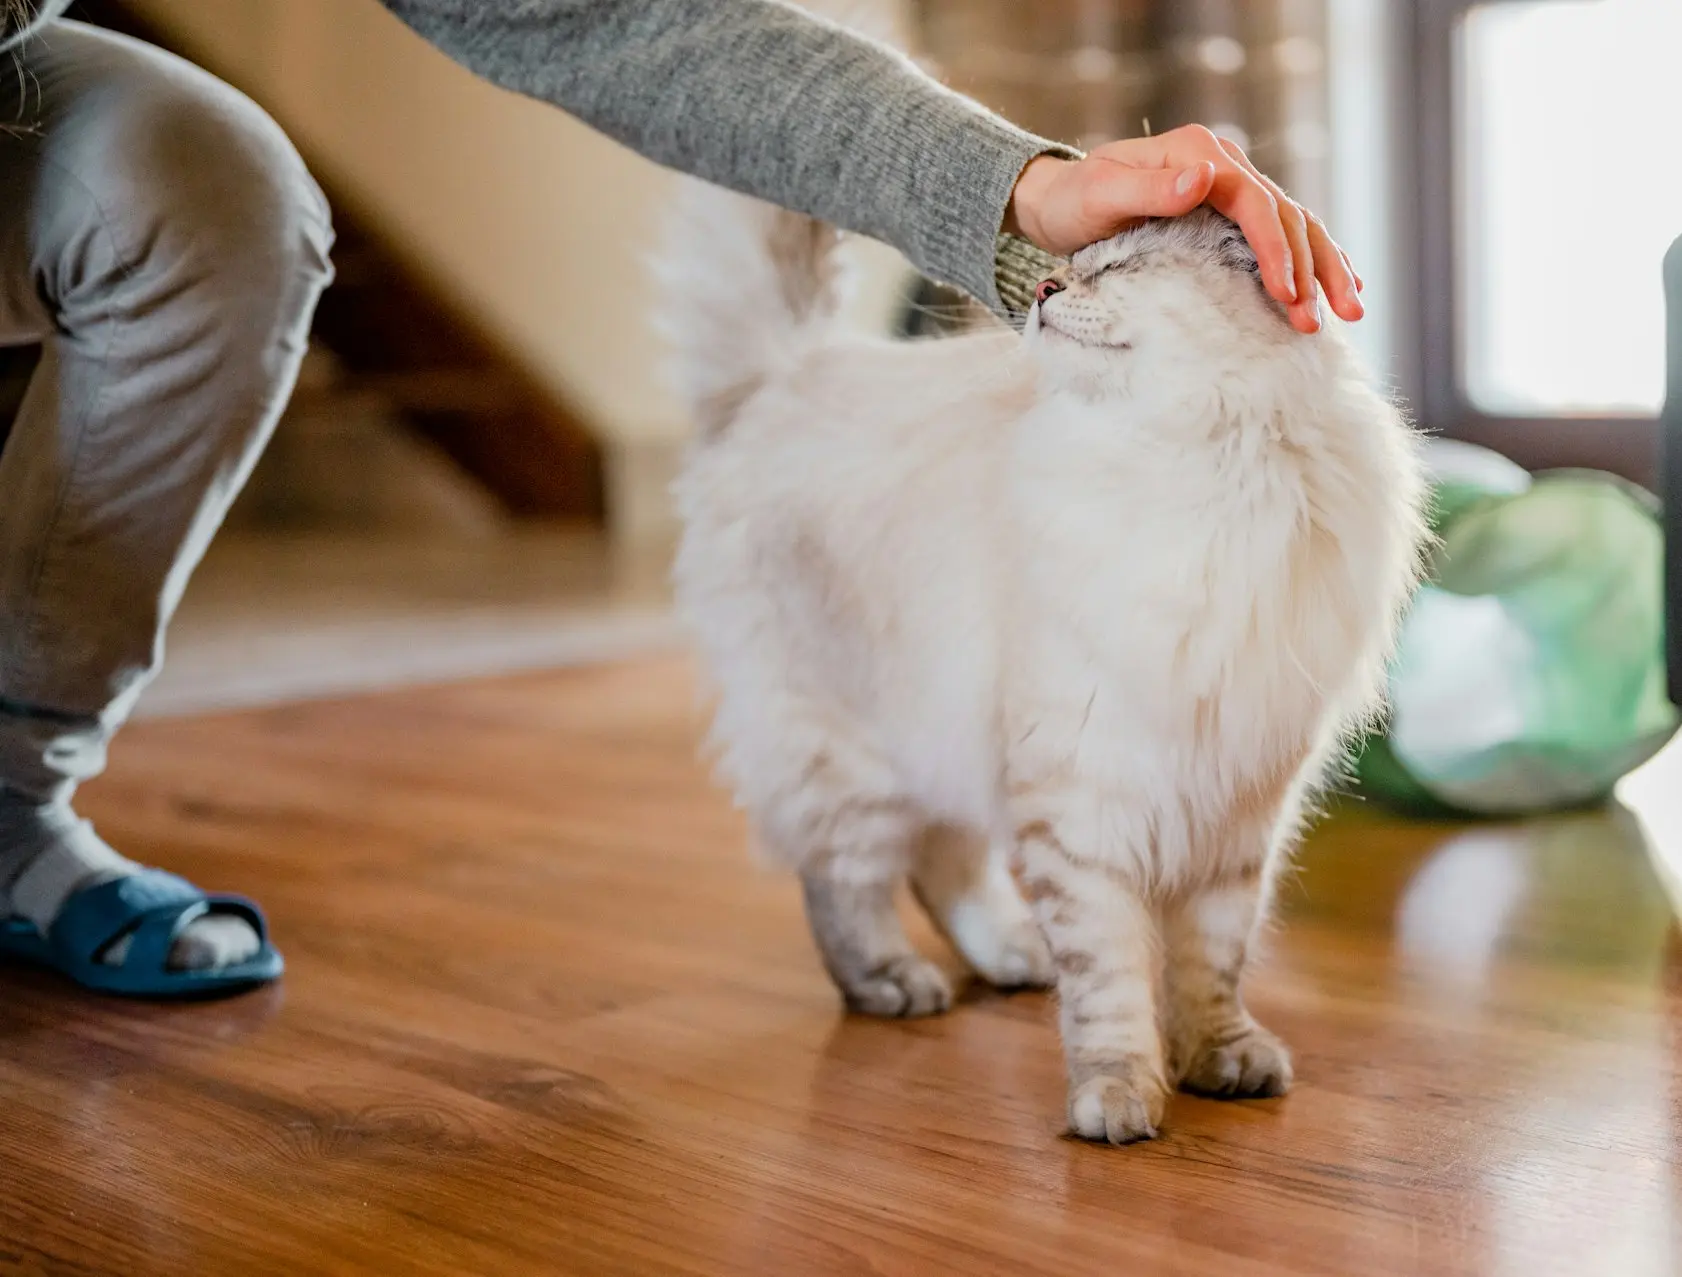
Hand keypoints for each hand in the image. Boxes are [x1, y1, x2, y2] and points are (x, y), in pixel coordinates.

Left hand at [1004, 125, 1361, 333]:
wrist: (1058, 200)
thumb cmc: (1073, 201)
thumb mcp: (1100, 195)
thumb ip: (1149, 189)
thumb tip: (1203, 178)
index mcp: (1198, 153)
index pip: (1254, 202)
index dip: (1275, 249)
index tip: (1286, 293)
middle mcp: (1222, 163)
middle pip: (1286, 214)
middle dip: (1309, 269)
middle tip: (1319, 321)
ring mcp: (1231, 185)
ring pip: (1296, 224)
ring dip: (1325, 267)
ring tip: (1350, 311)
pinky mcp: (1230, 211)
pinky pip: (1283, 232)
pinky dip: (1314, 259)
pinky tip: (1339, 286)